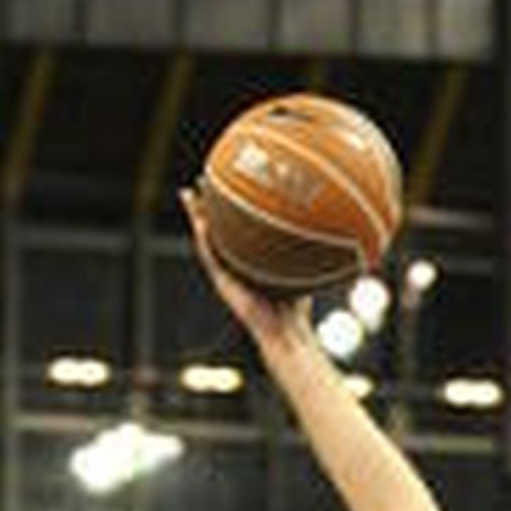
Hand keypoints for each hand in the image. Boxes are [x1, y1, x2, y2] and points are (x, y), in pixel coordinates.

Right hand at [180, 186, 310, 352]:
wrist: (284, 331)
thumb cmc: (296, 306)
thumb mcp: (300, 269)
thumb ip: (303, 249)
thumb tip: (321, 225)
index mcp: (248, 259)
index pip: (235, 227)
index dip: (229, 206)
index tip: (228, 181)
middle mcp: (233, 264)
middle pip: (216, 227)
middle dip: (208, 204)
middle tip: (202, 179)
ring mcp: (225, 273)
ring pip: (206, 238)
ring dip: (196, 216)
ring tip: (188, 194)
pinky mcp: (223, 284)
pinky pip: (210, 257)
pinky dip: (204, 240)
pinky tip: (199, 221)